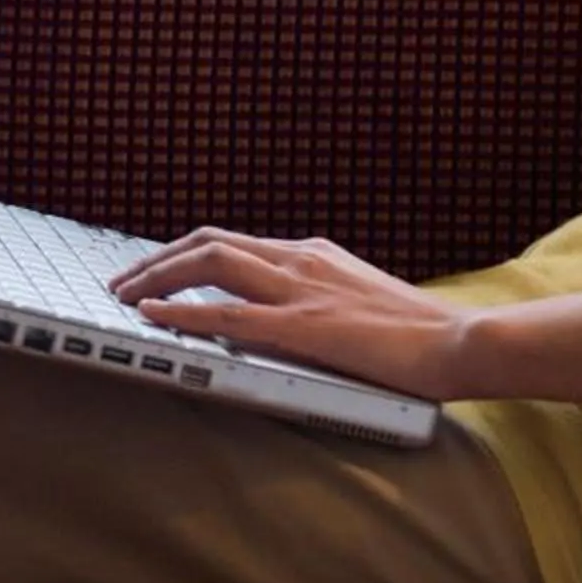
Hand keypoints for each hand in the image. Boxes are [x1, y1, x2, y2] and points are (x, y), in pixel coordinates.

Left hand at [108, 228, 470, 401]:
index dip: (183, 253)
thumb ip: (317, 301)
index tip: (153, 269)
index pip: (231, 242)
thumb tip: (279, 319)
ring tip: (121, 291)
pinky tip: (151, 314)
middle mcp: (299, 259)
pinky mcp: (304, 326)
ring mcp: (300, 289)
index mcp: (311, 252)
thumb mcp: (357, 302)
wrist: (460, 341)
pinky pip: (227, 314)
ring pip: (208, 264)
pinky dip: (181, 311)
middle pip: (208, 242)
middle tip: (121, 279)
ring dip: (156, 276)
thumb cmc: (418, 333)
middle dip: (156, 258)